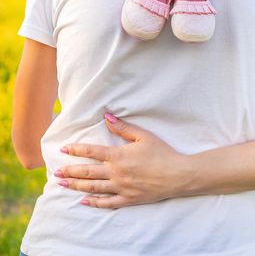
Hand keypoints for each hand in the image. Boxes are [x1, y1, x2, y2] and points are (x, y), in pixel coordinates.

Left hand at [55, 114, 190, 208]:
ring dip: (76, 186)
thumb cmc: (162, 153)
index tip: (64, 150)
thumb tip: (107, 117)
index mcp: (119, 156)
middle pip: (88, 172)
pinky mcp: (128, 199)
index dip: (76, 150)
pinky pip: (107, 203)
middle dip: (70, 171)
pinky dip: (94, 203)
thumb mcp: (143, 136)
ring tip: (62, 185)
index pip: (92, 152)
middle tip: (56, 173)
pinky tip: (83, 201)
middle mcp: (116, 173)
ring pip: (93, 188)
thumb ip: (123, 127)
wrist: (178, 175)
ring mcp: (121, 188)